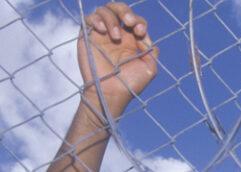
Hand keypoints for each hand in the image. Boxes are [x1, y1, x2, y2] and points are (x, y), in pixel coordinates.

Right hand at [78, 2, 158, 119]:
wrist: (112, 93)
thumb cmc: (130, 84)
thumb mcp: (149, 67)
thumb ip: (151, 50)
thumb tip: (144, 36)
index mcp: (131, 40)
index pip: (134, 20)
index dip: (138, 20)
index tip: (140, 32)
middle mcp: (116, 34)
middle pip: (119, 9)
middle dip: (125, 11)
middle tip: (129, 22)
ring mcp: (102, 34)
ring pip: (105, 10)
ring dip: (112, 18)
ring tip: (115, 36)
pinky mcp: (88, 37)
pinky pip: (89, 18)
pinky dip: (96, 19)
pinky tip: (102, 30)